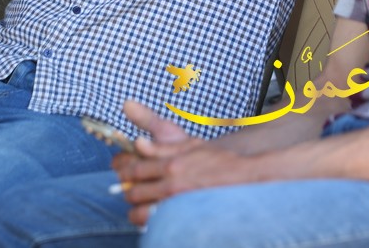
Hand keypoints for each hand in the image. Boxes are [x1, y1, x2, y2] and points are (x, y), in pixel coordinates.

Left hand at [113, 101, 251, 225]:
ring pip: (140, 213)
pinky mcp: (183, 218)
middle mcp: (172, 185)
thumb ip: (162, 147)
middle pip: (134, 193)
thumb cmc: (218, 161)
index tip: (126, 175)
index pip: (134, 170)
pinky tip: (156, 216)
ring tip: (144, 205)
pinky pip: (156, 224)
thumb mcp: (191, 146)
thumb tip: (138, 144)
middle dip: (129, 192)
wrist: (244, 179)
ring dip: (136, 209)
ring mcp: (177, 204)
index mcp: (171, 165)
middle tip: (134, 190)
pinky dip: (150, 221)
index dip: (125, 173)